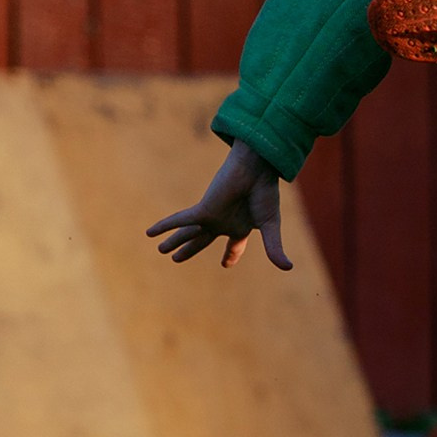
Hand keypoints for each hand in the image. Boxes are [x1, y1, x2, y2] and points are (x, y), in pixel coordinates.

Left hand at [146, 139, 292, 268]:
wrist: (256, 168)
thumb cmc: (265, 193)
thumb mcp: (270, 224)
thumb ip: (274, 247)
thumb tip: (287, 268)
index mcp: (241, 226)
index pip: (234, 245)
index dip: (231, 255)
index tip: (226, 263)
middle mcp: (223, 222)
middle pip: (203, 240)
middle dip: (190, 249)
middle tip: (176, 259)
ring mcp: (211, 216)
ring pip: (189, 233)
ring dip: (175, 241)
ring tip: (161, 250)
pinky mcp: (203, 209)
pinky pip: (180, 220)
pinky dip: (165, 226)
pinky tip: (149, 233)